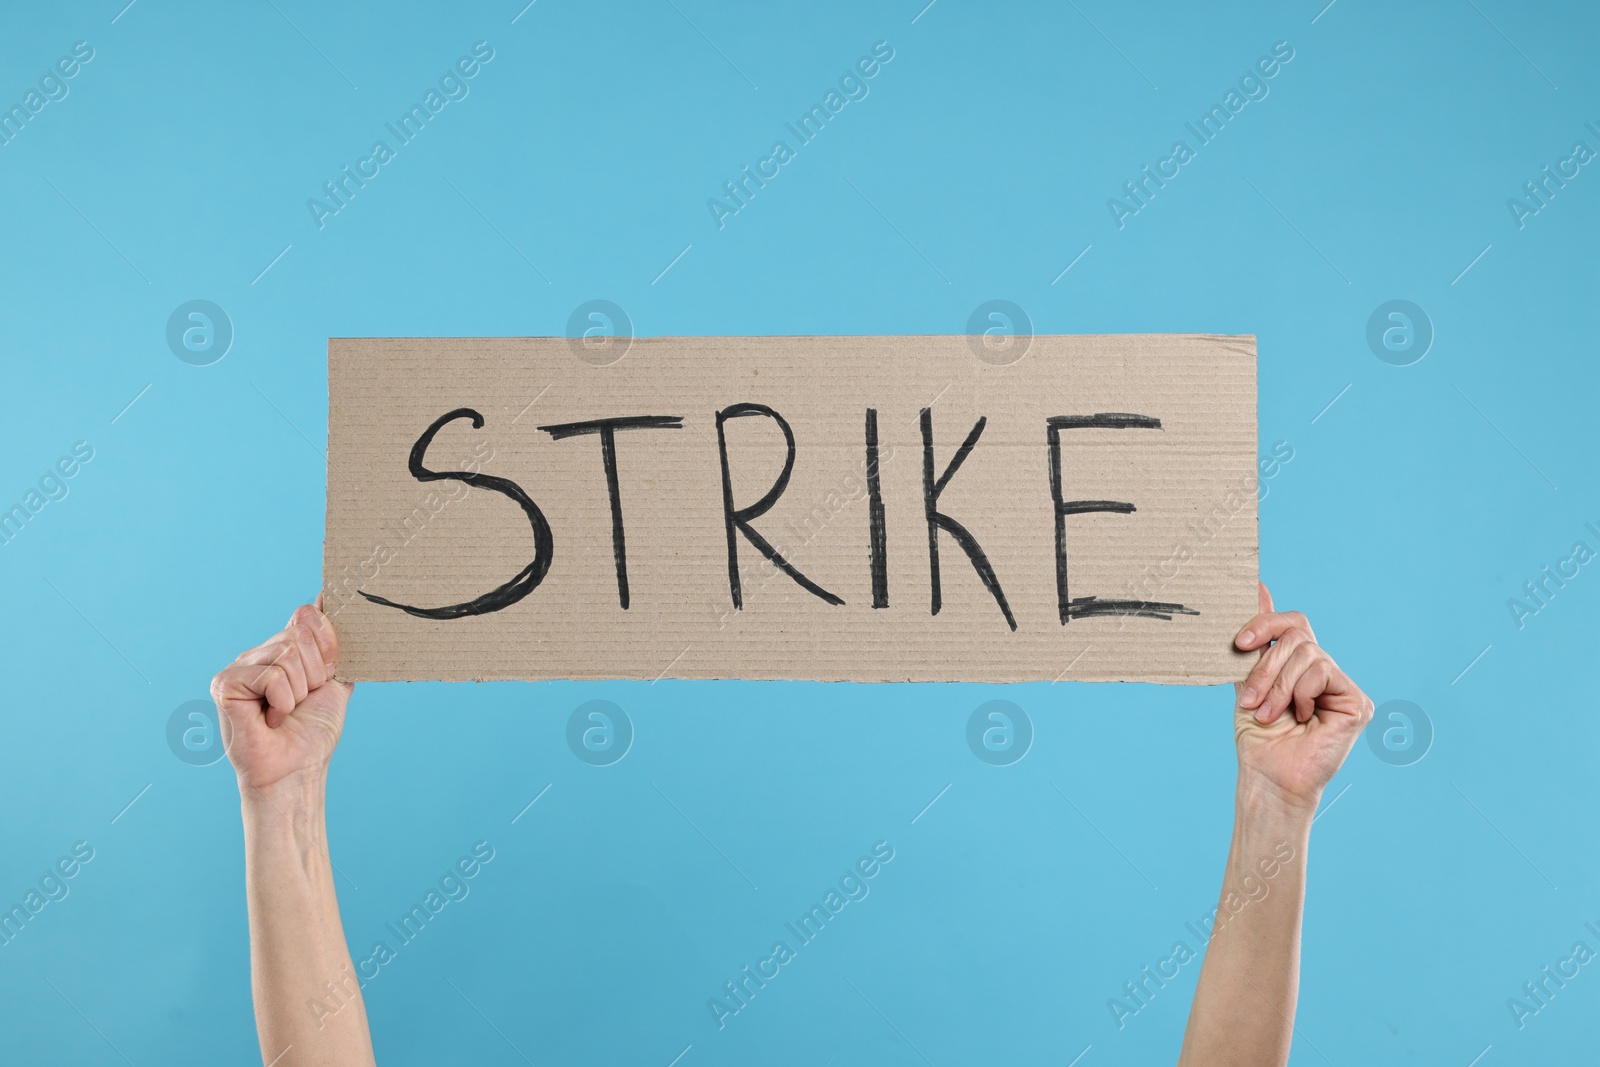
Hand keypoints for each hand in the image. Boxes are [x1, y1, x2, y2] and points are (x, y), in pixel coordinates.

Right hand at [210, 597, 352, 797]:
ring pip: (289, 653)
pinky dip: (283, 701)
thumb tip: (331, 594)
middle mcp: (258, 653)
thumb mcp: (335, 681)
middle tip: (302, 702)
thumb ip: (335, 643)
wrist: (298, 769)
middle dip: (315, 673)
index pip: (308, 616)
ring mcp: (239, 666)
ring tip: (286, 711)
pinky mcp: (225, 683)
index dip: (327, 643)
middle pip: (301, 634)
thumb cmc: (313, 731)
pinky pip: (272, 676)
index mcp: (282, 649)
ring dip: (300, 691)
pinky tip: (271, 719)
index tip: (327, 673)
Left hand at [1232, 583, 1371, 811]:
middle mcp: (1324, 671)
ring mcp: (1342, 686)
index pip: (1292, 623)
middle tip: (1249, 698)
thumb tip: (1257, 586)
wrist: (1268, 776)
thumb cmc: (1258, 736)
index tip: (1240, 640)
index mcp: (1299, 666)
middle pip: (1296, 634)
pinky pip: (1323, 671)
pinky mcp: (1357, 701)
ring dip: (1277, 684)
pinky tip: (1299, 718)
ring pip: (1307, 652)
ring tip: (1268, 714)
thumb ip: (1255, 642)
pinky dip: (1300, 693)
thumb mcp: (1248, 681)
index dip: (1266, 621)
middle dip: (1265, 665)